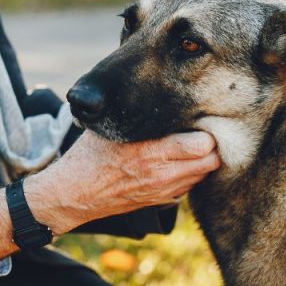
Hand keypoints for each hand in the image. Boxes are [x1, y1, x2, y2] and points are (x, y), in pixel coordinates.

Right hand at [24, 130, 220, 233]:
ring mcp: (163, 190)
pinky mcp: (160, 201)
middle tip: (200, 131)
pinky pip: (190, 186)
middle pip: (210, 160)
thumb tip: (153, 84)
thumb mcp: (110, 127)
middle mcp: (162, 174)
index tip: (198, 119)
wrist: (74, 192)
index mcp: (151, 151)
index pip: (202, 144)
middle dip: (210, 145)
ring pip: (204, 174)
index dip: (206, 130)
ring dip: (202, 160)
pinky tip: (177, 162)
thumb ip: (135, 112)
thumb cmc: (90, 154)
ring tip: (190, 146)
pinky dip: (191, 174)